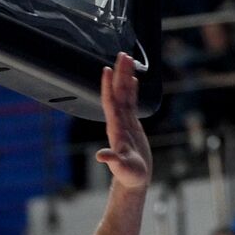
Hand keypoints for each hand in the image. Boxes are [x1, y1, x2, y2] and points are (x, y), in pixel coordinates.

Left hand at [94, 52, 150, 190]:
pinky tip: (133, 79)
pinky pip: (132, 103)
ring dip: (125, 77)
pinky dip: (132, 90)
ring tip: (128, 59)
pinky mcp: (133, 125)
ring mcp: (125, 122)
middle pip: (118, 93)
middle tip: (123, 54)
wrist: (132, 180)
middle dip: (119, 74)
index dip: (108, 86)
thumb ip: (113, 161)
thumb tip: (101, 156)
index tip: (107, 69)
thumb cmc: (128, 176)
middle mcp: (118, 122)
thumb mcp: (122, 168)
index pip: (110, 102)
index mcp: (116, 128)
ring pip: (125, 95)